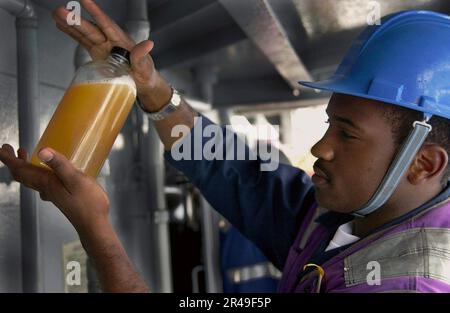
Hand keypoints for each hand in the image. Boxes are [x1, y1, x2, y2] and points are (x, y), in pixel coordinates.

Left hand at [0, 144, 109, 234]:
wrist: (93, 224)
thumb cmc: (87, 203)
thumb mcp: (75, 179)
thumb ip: (60, 165)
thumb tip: (42, 150)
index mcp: (46, 182)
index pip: (21, 170)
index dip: (9, 158)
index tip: (3, 147)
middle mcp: (45, 188)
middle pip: (22, 175)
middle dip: (14, 161)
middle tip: (10, 149)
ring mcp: (52, 193)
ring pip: (30, 179)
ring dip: (24, 166)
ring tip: (25, 154)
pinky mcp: (60, 196)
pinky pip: (41, 183)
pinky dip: (37, 173)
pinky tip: (47, 171)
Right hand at [52, 0, 171, 109]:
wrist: (144, 83)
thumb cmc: (146, 74)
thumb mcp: (146, 67)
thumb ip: (142, 56)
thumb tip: (148, 44)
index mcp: (122, 42)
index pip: (107, 25)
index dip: (97, 13)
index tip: (86, 1)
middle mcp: (110, 41)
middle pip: (91, 29)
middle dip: (76, 20)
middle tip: (61, 11)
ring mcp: (103, 47)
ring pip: (85, 33)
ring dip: (70, 25)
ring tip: (56, 15)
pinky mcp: (98, 53)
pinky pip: (83, 42)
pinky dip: (72, 34)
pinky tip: (61, 26)